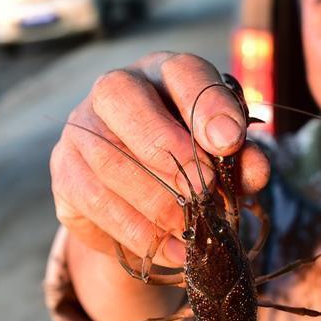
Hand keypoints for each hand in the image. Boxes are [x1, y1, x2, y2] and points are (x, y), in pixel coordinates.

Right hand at [50, 52, 270, 268]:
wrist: (149, 198)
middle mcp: (115, 88)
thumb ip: (243, 159)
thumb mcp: (228, 158)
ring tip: (193, 228)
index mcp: (166, 72)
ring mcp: (82, 127)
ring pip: (108, 158)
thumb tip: (255, 169)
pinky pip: (94, 200)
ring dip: (156, 200)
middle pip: (123, 99)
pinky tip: (172, 249)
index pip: (182, 71)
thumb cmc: (198, 162)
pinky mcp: (65, 171)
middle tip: (205, 190)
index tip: (230, 142)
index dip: (207, 105)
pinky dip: (137, 231)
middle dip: (170, 150)